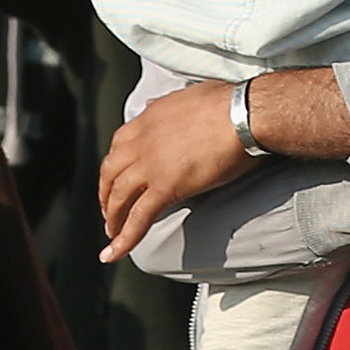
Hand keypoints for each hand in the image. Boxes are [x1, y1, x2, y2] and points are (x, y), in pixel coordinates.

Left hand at [96, 83, 253, 260]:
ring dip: (112, 218)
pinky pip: (138, 218)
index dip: (114, 165)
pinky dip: (124, 239)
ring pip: (118, 197)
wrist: (244, 114)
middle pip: (110, 172)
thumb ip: (168, 105)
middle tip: (109, 211)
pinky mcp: (165, 186)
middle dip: (105, 194)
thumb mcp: (188, 95)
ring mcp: (150, 164)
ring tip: (112, 234)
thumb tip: (155, 104)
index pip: (119, 144)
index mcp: (148, 117)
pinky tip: (114, 254)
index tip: (116, 178)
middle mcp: (142, 140)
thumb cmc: (229, 103)